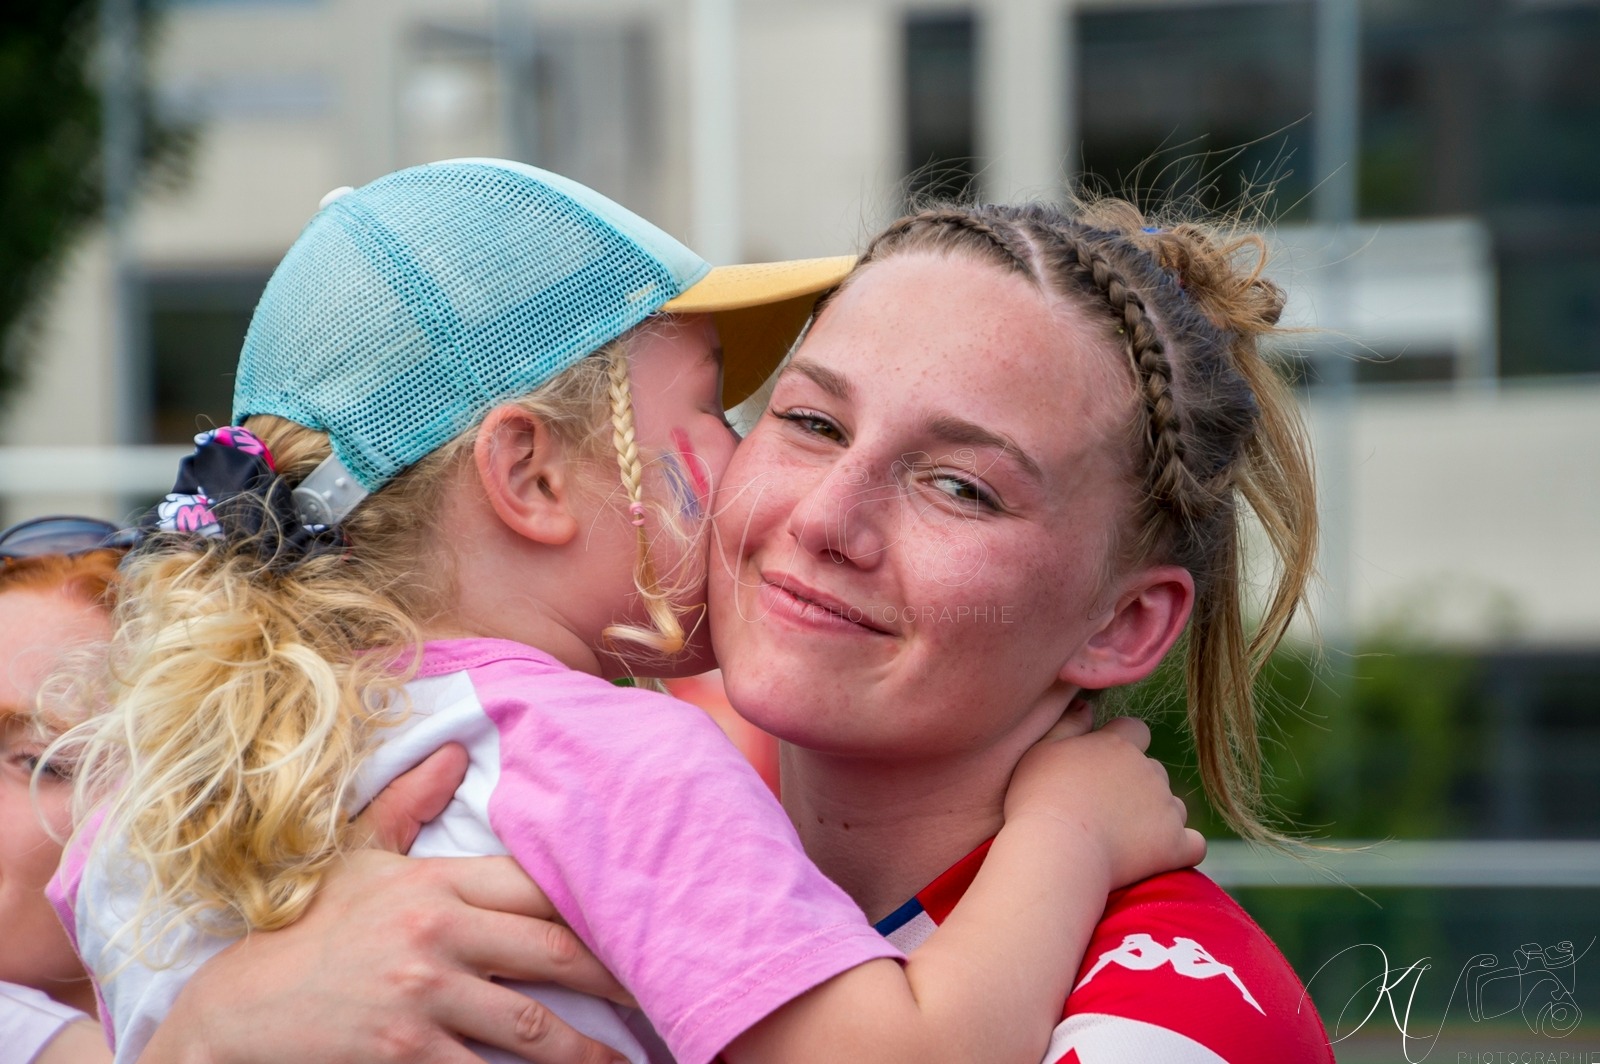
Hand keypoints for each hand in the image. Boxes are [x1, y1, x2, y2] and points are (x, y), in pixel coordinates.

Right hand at [138, 746, 631, 1063]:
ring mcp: (421, 996)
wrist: (232, 1015)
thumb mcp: (354, 859)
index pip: (535, 883)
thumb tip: (455, 752)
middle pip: (552, 951)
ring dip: (588, 1049)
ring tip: (628, 1061)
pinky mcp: (405, 1054)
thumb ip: (408, 803)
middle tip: (661, 990)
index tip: (640, 917)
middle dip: (615, 974)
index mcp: (432, 882)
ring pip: (532, 1024)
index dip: (595, 902)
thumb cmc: (304, 934)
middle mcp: (434, 932)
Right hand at [1004, 710, 1204, 891]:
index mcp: (1117, 745)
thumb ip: (1068, 725)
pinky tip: (1160, 856)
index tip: (1103, 769)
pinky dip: (1181, 848)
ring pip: (1174, 806)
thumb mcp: (1041, 751)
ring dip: (1158, 817)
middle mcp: (1147, 770)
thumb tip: (1088, 707)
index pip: (1136, 730)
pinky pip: (1194, 844)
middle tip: (1105, 811)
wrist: (1056, 848)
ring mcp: (1165, 808)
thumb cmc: (1039, 798)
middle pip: (1155, 772)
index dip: (1124, 746)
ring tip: (1125, 839)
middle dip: (1139, 787)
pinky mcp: (1174, 844)